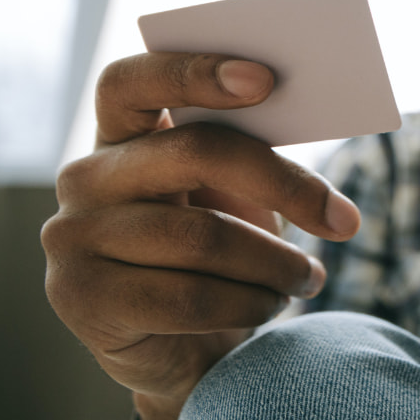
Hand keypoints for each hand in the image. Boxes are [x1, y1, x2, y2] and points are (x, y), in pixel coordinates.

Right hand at [41, 54, 360, 419]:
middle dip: (284, 184)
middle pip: (194, 152)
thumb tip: (319, 142)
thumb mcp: (233, 195)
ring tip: (308, 278)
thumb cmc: (219, 250)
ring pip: (203, 237)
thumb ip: (250, 152)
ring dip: (276, 263)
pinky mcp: (84, 301)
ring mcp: (74, 239)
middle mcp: (86, 178)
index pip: (133, 80)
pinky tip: (270, 305)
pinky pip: (190, 298)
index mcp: (122, 134)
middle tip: (345, 220)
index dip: (194, 71)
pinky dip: (249, 303)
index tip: (265, 79)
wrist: (183, 348)